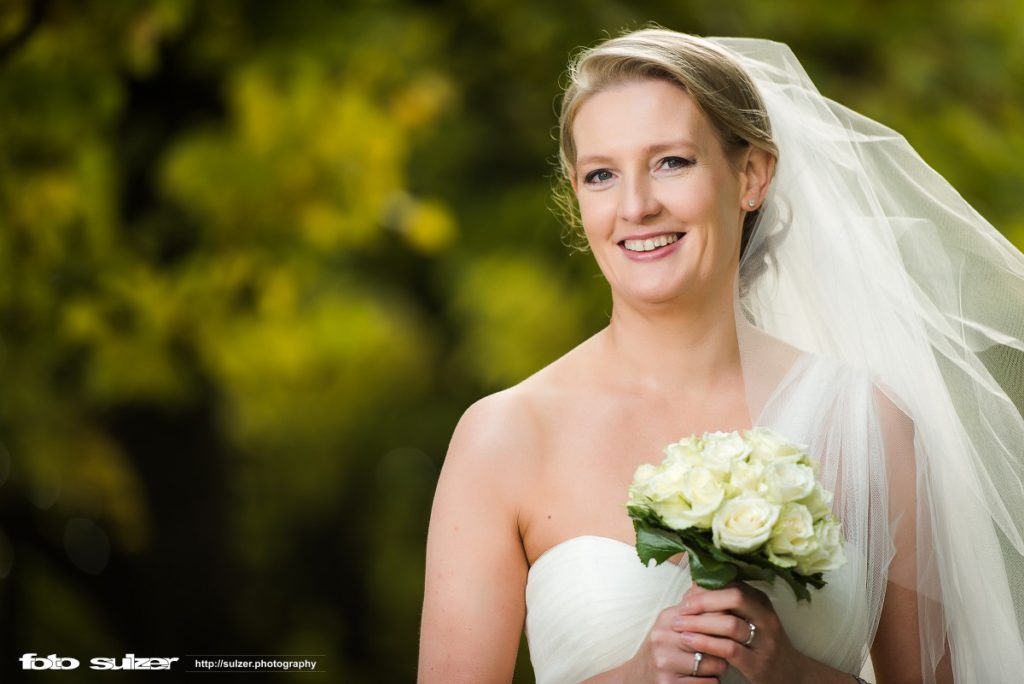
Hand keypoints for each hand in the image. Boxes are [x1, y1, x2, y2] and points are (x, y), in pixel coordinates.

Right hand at [616, 602, 729, 682]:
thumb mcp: (673, 623)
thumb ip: (693, 606)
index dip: (727, 620)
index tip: (736, 624)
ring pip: (715, 665)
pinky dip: (712, 682)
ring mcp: (664, 663)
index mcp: (668, 618)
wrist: (638, 676)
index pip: (708, 614)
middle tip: (727, 649)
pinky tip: (704, 678)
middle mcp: (663, 638)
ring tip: (713, 665)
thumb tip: (715, 579)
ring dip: (720, 667)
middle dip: (725, 646)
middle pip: (714, 639)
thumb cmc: (664, 648)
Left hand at [672, 582, 814, 683]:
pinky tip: (690, 642)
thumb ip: (728, 604)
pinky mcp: (758, 664)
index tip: (687, 594)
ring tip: (678, 625)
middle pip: (734, 597)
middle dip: (703, 601)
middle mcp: (766, 617)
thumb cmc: (761, 643)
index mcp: (761, 602)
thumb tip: (694, 586)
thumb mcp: (750, 618)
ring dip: (700, 623)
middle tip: (681, 608)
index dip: (707, 586)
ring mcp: (765, 641)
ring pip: (731, 624)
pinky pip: (730, 649)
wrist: (791, 675)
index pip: (733, 583)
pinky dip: (707, 643)